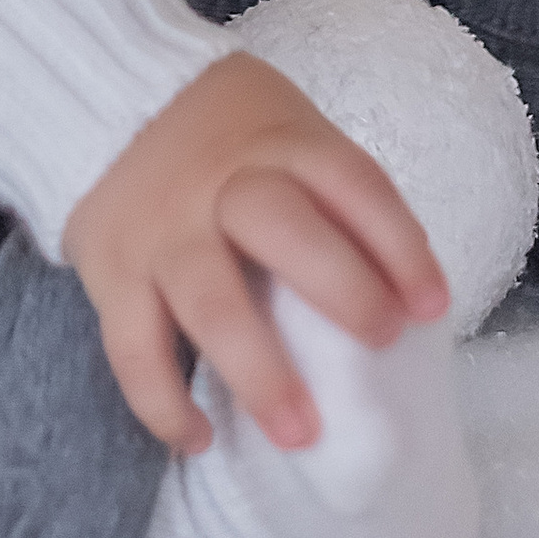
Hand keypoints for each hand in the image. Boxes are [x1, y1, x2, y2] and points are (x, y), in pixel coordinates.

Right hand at [63, 51, 448, 454]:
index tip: (432, 305)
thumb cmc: (228, 138)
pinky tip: (199, 439)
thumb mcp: (286, 129)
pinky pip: (132, 346)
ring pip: (209, 299)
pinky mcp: (110, 271)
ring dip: (258, 371)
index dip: (397, 243)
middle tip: (382, 340)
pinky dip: (163, 401)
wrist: (106, 98)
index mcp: (276, 141)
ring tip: (300, 434)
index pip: (348, 181)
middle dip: (339, 287)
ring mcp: (160, 230)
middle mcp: (217, 183)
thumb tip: (402, 287)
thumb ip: (332, 194)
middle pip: (280, 227)